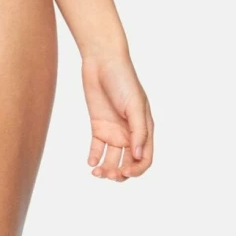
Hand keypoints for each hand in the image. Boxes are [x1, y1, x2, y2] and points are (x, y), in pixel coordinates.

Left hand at [83, 51, 153, 181]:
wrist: (102, 61)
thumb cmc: (123, 80)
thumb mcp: (134, 105)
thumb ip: (138, 131)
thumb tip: (137, 155)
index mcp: (144, 128)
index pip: (145, 158)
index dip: (137, 169)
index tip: (125, 172)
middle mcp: (130, 133)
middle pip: (128, 162)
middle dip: (120, 173)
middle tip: (108, 174)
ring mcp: (114, 130)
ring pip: (112, 159)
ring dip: (106, 169)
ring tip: (96, 172)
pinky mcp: (98, 126)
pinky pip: (97, 148)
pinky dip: (94, 158)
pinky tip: (90, 162)